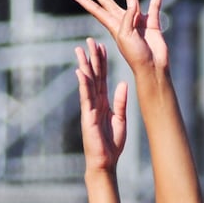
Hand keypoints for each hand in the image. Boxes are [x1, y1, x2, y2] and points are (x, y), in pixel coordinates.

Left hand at [70, 0, 168, 76]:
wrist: (153, 66)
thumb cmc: (136, 55)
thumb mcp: (125, 36)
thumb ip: (127, 17)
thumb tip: (133, 3)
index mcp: (113, 26)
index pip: (96, 10)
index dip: (84, 1)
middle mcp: (124, 21)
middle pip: (107, 1)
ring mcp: (138, 20)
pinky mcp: (152, 22)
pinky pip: (155, 3)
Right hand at [75, 38, 126, 173]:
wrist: (105, 162)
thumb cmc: (112, 144)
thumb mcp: (120, 119)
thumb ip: (120, 102)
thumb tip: (123, 83)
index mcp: (104, 103)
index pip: (102, 78)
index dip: (102, 62)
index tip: (101, 46)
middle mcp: (95, 103)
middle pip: (93, 76)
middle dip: (92, 58)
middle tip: (89, 40)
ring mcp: (90, 108)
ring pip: (87, 83)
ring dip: (84, 66)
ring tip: (81, 50)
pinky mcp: (88, 116)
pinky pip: (85, 97)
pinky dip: (83, 84)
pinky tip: (80, 71)